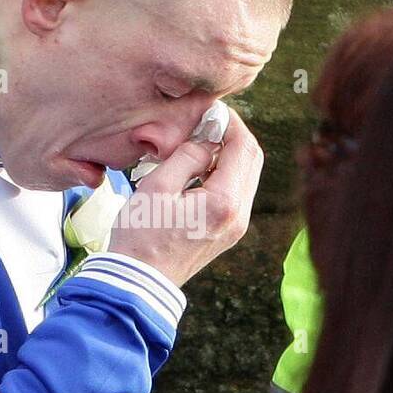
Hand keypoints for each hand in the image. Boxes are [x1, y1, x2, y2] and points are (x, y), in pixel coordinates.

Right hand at [108, 107, 262, 287]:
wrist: (140, 282)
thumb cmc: (141, 237)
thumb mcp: (157, 187)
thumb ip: (187, 156)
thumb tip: (207, 136)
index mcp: (224, 202)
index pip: (243, 147)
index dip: (230, 122)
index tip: (211, 111)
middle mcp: (239, 215)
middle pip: (252, 160)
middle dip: (233, 136)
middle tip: (207, 123)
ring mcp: (236, 226)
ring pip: (246, 176)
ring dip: (229, 154)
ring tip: (199, 144)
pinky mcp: (228, 232)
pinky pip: (237, 193)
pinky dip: (225, 174)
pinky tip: (198, 170)